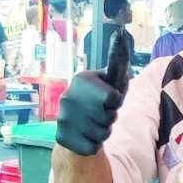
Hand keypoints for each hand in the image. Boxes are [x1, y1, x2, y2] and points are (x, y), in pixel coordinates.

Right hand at [55, 34, 129, 155]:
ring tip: (95, 125)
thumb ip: (118, 66)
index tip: (110, 100)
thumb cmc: (101, 101)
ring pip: (102, 134)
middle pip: (109, 117)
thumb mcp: (112, 83)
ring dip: (104, 132)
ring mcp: (63, 117)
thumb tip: (120, 35)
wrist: (76, 127)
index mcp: (82, 79)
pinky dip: (94, 145)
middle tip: (103, 114)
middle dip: (111, 118)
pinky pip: (92, 147)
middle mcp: (68, 96)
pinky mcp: (61, 137)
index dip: (116, 102)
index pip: (113, 98)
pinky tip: (87, 137)